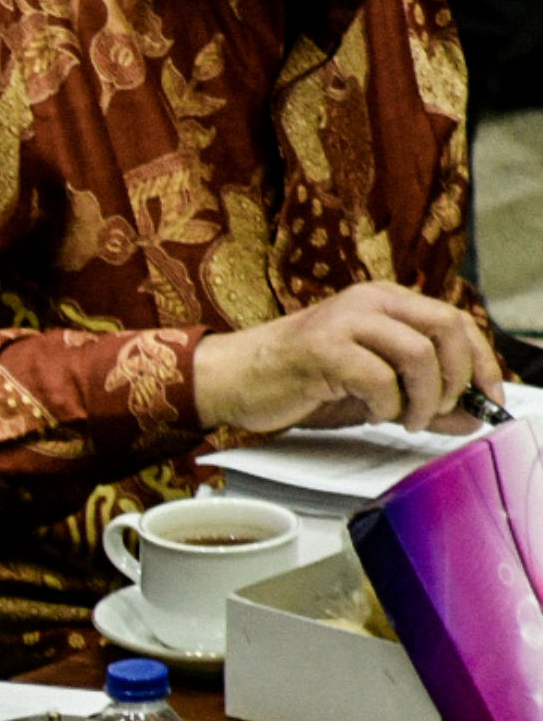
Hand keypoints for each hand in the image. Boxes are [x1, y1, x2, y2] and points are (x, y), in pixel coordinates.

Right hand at [192, 282, 502, 434]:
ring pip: (419, 352)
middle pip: (446, 328)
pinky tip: (370, 412)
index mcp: (383, 301)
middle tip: (443, 409)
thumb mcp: (372, 391)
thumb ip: (421, 401)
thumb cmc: (298, 381)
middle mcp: (368, 302)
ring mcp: (344, 322)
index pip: (455, 320)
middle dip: (458, 377)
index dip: (482, 362)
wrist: (231, 379)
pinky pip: (379, 378)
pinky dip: (386, 404)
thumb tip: (472, 419)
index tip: (488, 399)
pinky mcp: (322, 349)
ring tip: (406, 418)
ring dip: (423, 397)